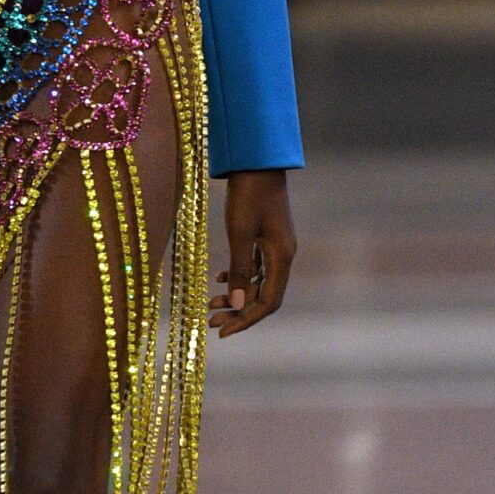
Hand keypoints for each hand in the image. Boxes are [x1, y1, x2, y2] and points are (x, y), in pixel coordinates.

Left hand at [208, 168, 294, 336]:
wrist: (257, 161)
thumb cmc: (248, 194)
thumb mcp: (239, 233)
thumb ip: (240, 270)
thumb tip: (238, 306)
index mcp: (282, 257)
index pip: (269, 302)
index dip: (247, 320)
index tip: (223, 332)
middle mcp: (283, 255)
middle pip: (264, 296)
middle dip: (239, 312)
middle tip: (211, 322)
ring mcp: (277, 246)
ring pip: (259, 282)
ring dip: (237, 295)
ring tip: (211, 304)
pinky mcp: (268, 237)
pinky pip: (256, 266)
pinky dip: (240, 276)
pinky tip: (221, 278)